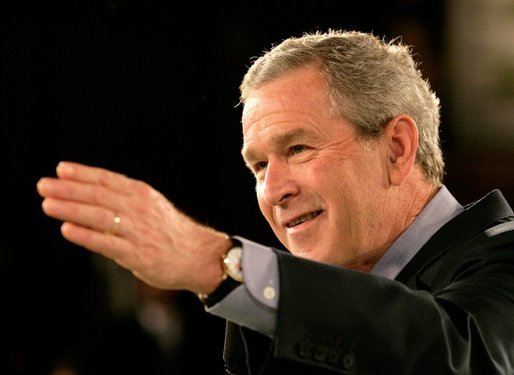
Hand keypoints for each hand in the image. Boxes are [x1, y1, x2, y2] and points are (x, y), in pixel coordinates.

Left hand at [37, 162, 229, 294]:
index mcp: (142, 195)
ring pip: (100, 216)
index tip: (61, 169)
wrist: (199, 256)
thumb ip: (124, 202)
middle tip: (44, 185)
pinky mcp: (137, 254)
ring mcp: (138, 231)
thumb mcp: (152, 208)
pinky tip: (67, 229)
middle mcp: (139, 209)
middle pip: (99, 195)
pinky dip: (86, 235)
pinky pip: (107, 243)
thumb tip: (90, 197)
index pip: (108, 180)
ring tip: (48, 204)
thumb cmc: (171, 232)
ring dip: (72, 209)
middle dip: (70, 189)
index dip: (84, 174)